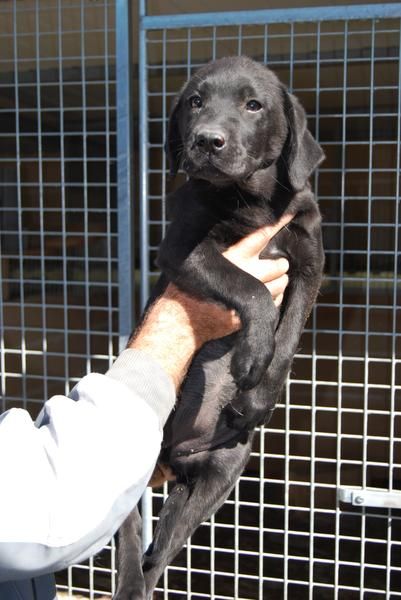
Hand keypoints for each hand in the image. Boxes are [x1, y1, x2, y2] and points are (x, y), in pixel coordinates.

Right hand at [129, 215, 290, 390]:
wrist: (182, 318)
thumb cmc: (187, 285)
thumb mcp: (202, 260)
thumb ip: (223, 249)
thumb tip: (236, 235)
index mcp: (235, 256)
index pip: (263, 235)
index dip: (279, 223)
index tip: (291, 213)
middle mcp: (248, 273)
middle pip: (279, 264)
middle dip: (281, 264)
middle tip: (277, 265)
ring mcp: (253, 294)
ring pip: (282, 284)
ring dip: (280, 281)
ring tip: (272, 281)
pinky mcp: (253, 311)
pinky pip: (275, 302)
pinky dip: (275, 297)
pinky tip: (265, 296)